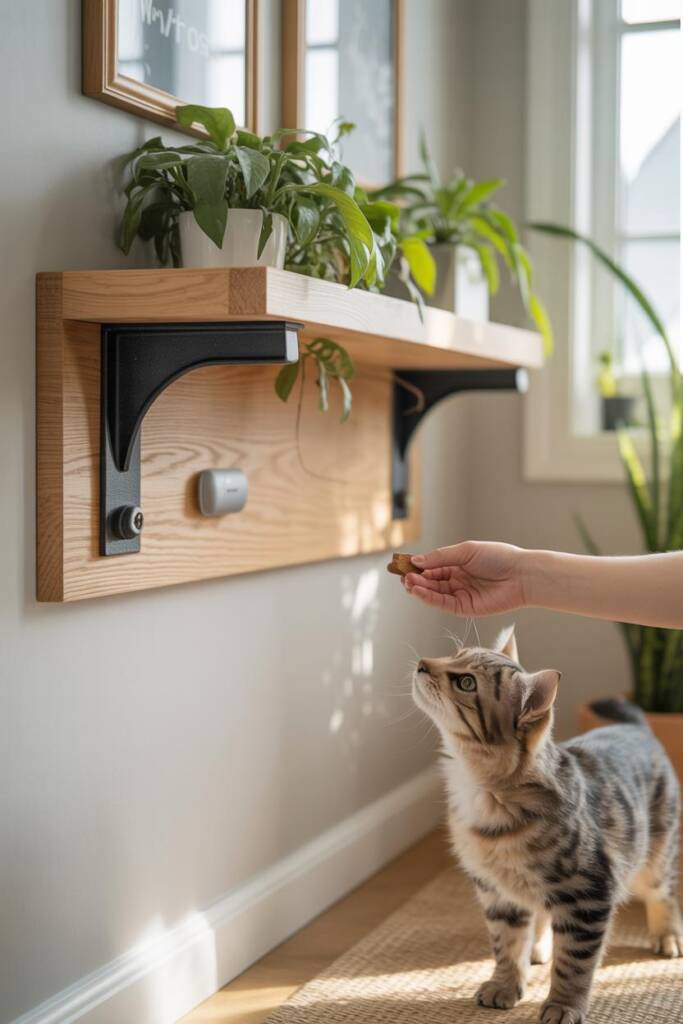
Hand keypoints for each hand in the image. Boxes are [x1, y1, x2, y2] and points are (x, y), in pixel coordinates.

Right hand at [403, 541, 528, 616]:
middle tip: (402, 576)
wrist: (520, 575)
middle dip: (415, 579)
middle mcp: (457, 581)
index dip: (417, 566)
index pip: (432, 567)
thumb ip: (440, 557)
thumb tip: (416, 561)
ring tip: (407, 582)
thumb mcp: (465, 551)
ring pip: (434, 593)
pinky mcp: (464, 608)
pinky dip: (429, 598)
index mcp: (458, 565)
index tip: (402, 564)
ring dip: (419, 588)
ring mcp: (460, 595)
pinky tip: (419, 590)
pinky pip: (442, 603)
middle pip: (430, 581)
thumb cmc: (498, 557)